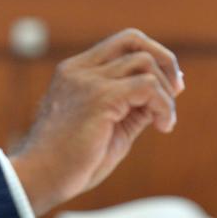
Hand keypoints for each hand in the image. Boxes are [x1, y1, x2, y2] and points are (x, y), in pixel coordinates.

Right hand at [8, 28, 183, 216]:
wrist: (40, 178)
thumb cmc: (71, 161)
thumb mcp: (107, 126)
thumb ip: (130, 106)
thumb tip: (163, 95)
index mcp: (77, 70)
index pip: (122, 43)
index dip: (152, 57)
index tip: (168, 86)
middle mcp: (81, 69)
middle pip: (134, 38)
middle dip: (165, 60)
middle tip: (175, 91)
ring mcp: (88, 80)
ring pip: (145, 62)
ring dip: (165, 93)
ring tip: (163, 121)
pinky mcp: (100, 98)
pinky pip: (147, 86)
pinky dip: (163, 106)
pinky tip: (162, 126)